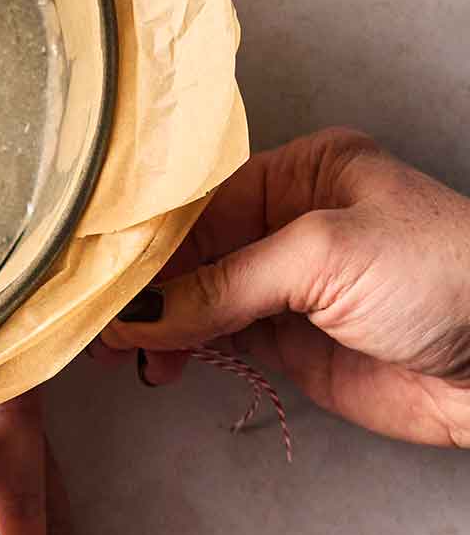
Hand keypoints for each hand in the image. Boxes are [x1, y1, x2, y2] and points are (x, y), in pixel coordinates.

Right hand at [101, 127, 469, 446]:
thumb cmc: (445, 276)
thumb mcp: (325, 254)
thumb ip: (225, 282)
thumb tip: (143, 310)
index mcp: (302, 173)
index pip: (200, 200)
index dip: (148, 238)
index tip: (99, 272)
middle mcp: (290, 223)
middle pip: (192, 250)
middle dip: (145, 286)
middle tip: (102, 320)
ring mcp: (289, 287)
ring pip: (197, 299)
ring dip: (158, 324)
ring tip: (124, 351)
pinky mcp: (292, 344)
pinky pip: (219, 340)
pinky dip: (182, 350)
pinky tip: (158, 361)